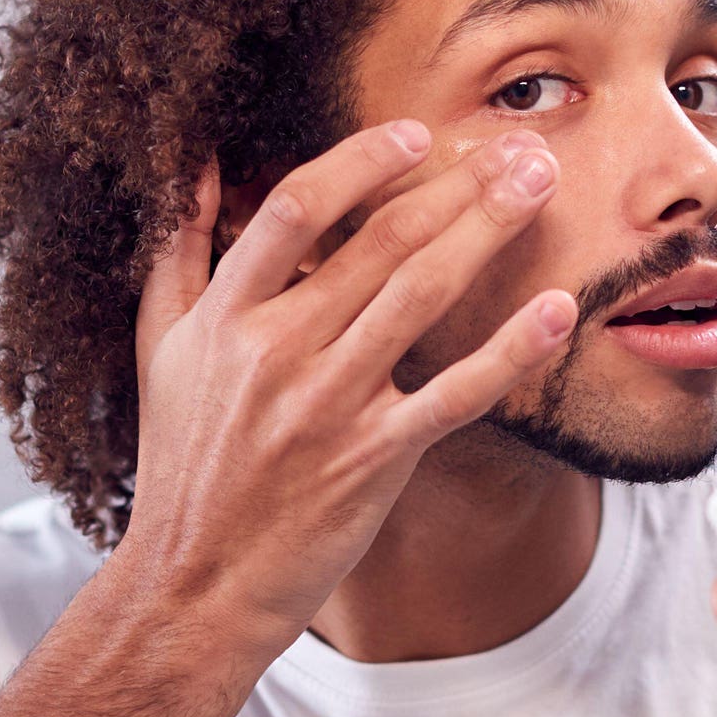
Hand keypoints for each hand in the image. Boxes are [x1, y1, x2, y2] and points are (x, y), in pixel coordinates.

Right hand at [118, 119, 576, 657]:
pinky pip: (456, 394)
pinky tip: (557, 307)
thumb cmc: (181, 460)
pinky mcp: (374, 459)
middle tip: (517, 144)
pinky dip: (510, 349)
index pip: (298, 209)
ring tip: (540, 183)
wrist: (194, 584)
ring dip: (489, 230)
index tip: (416, 132)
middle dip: (457, 183)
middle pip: (382, 240)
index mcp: (225, 317)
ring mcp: (330, 405)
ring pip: (423, 295)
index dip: (362, 160)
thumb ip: (179, 252)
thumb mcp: (159, 348)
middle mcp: (278, 351)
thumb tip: (202, 164)